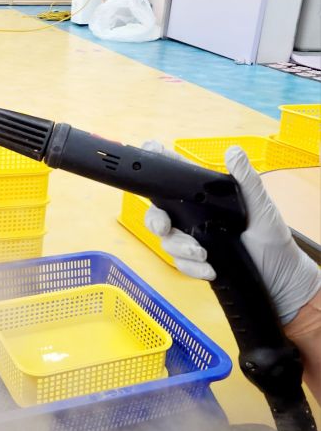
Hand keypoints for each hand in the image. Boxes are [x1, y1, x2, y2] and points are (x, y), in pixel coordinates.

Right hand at [143, 142, 320, 324]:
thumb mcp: (260, 206)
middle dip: (155, 220)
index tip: (149, 157)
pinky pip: (180, 263)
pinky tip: (210, 268)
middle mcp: (192, 217)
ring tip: (202, 254)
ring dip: (180, 248)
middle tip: (164, 227)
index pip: (176, 180)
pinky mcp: (194, 263)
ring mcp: (192, 240)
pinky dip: (192, 267)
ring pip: (167, 241)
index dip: (158, 166)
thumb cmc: (272, 238)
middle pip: (158, 214)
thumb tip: (233, 151)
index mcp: (205, 199)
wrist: (281, 279)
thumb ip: (246, 179)